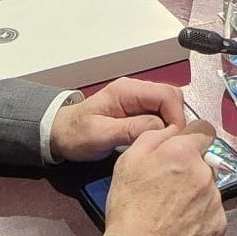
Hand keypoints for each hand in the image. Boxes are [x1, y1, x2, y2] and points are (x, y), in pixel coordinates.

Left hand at [50, 79, 185, 161]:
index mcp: (127, 91)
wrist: (59, 134)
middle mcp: (136, 90)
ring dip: (171, 124)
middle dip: (177, 119)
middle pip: (171, 97)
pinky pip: (160, 114)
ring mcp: (137, 99)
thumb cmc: (76, 134)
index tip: (175, 139)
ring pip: (168, 106)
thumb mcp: (100, 135)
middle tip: (171, 143)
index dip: (176, 116)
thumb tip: (160, 127)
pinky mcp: (138, 110)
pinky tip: (157, 142)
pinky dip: (164, 127)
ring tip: (165, 144)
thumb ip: (130, 129)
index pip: (166, 94)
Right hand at [102, 120, 225, 235]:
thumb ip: (154, 136)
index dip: (193, 138)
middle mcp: (206, 174)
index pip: (205, 130)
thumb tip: (173, 129)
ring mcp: (216, 202)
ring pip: (209, 190)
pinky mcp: (219, 227)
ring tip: (171, 213)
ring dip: (196, 195)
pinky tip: (181, 229)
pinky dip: (200, 219)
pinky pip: (212, 215)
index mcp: (185, 153)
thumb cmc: (129, 206)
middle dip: (191, 170)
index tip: (183, 150)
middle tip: (167, 188)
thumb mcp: (128, 161)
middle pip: (205, 164)